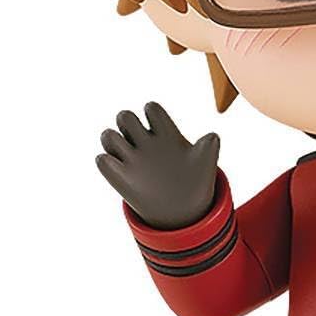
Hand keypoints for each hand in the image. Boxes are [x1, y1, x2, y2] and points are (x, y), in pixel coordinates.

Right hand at [95, 101, 219, 230]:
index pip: (152, 109)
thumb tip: (212, 137)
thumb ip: (208, 148)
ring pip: (109, 136)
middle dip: (127, 122)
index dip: (153, 113)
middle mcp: (145, 142)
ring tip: (130, 155)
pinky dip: (107, 162)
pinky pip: (103, 161)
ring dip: (112, 139)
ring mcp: (131, 159)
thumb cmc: (195, 179)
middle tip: (141, 139)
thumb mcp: (205, 164)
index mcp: (165, 133)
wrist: (184, 207)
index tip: (164, 131)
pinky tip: (123, 172)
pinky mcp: (121, 177)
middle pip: (125, 117)